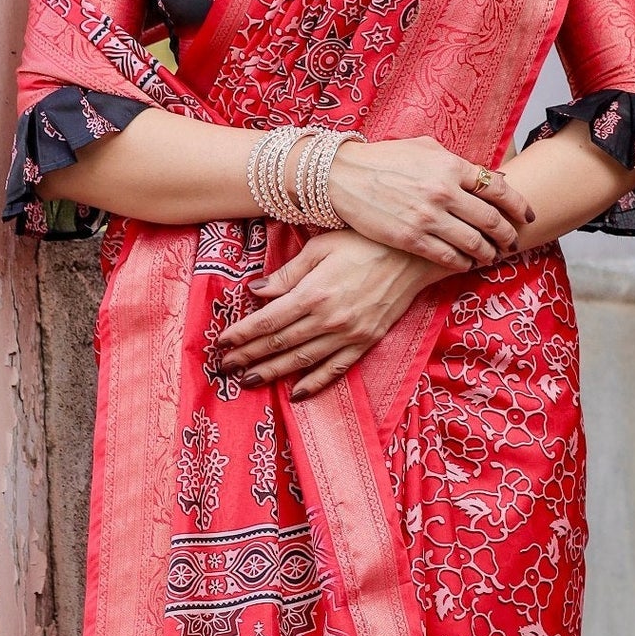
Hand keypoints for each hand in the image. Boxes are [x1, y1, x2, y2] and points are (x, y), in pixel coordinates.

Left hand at [215, 230, 444, 398]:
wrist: (413, 255)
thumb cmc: (364, 242)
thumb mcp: (321, 247)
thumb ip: (288, 274)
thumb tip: (256, 292)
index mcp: (314, 293)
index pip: (268, 321)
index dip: (242, 334)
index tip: (221, 343)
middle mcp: (329, 319)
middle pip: (280, 344)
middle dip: (248, 357)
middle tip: (224, 368)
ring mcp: (349, 334)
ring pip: (302, 361)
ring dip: (272, 373)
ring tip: (248, 381)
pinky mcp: (366, 341)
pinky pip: (335, 368)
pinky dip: (315, 383)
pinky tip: (296, 393)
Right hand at [326, 136, 533, 268]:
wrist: (343, 177)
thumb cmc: (384, 159)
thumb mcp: (424, 148)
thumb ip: (456, 162)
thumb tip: (486, 176)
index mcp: (451, 165)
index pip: (498, 188)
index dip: (518, 205)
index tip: (526, 216)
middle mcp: (444, 191)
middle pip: (492, 220)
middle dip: (508, 234)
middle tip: (514, 241)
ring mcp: (428, 217)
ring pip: (475, 242)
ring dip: (489, 252)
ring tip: (492, 255)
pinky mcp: (412, 238)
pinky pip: (449, 256)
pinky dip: (464, 262)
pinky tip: (467, 263)